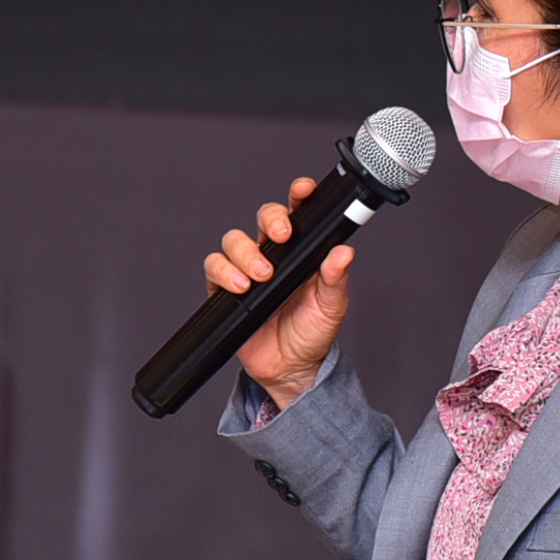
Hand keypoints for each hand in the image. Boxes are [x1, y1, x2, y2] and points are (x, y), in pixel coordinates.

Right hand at [206, 177, 351, 409]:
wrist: (291, 369)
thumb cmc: (313, 334)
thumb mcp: (332, 307)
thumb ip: (335, 279)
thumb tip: (344, 252)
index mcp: (302, 252)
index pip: (298, 214)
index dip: (298, 196)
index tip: (304, 190)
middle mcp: (274, 256)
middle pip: (262, 218)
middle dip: (269, 220)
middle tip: (280, 236)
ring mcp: (248, 270)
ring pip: (235, 240)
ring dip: (246, 253)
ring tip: (262, 276)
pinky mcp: (226, 289)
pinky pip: (215, 267)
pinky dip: (225, 273)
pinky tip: (242, 287)